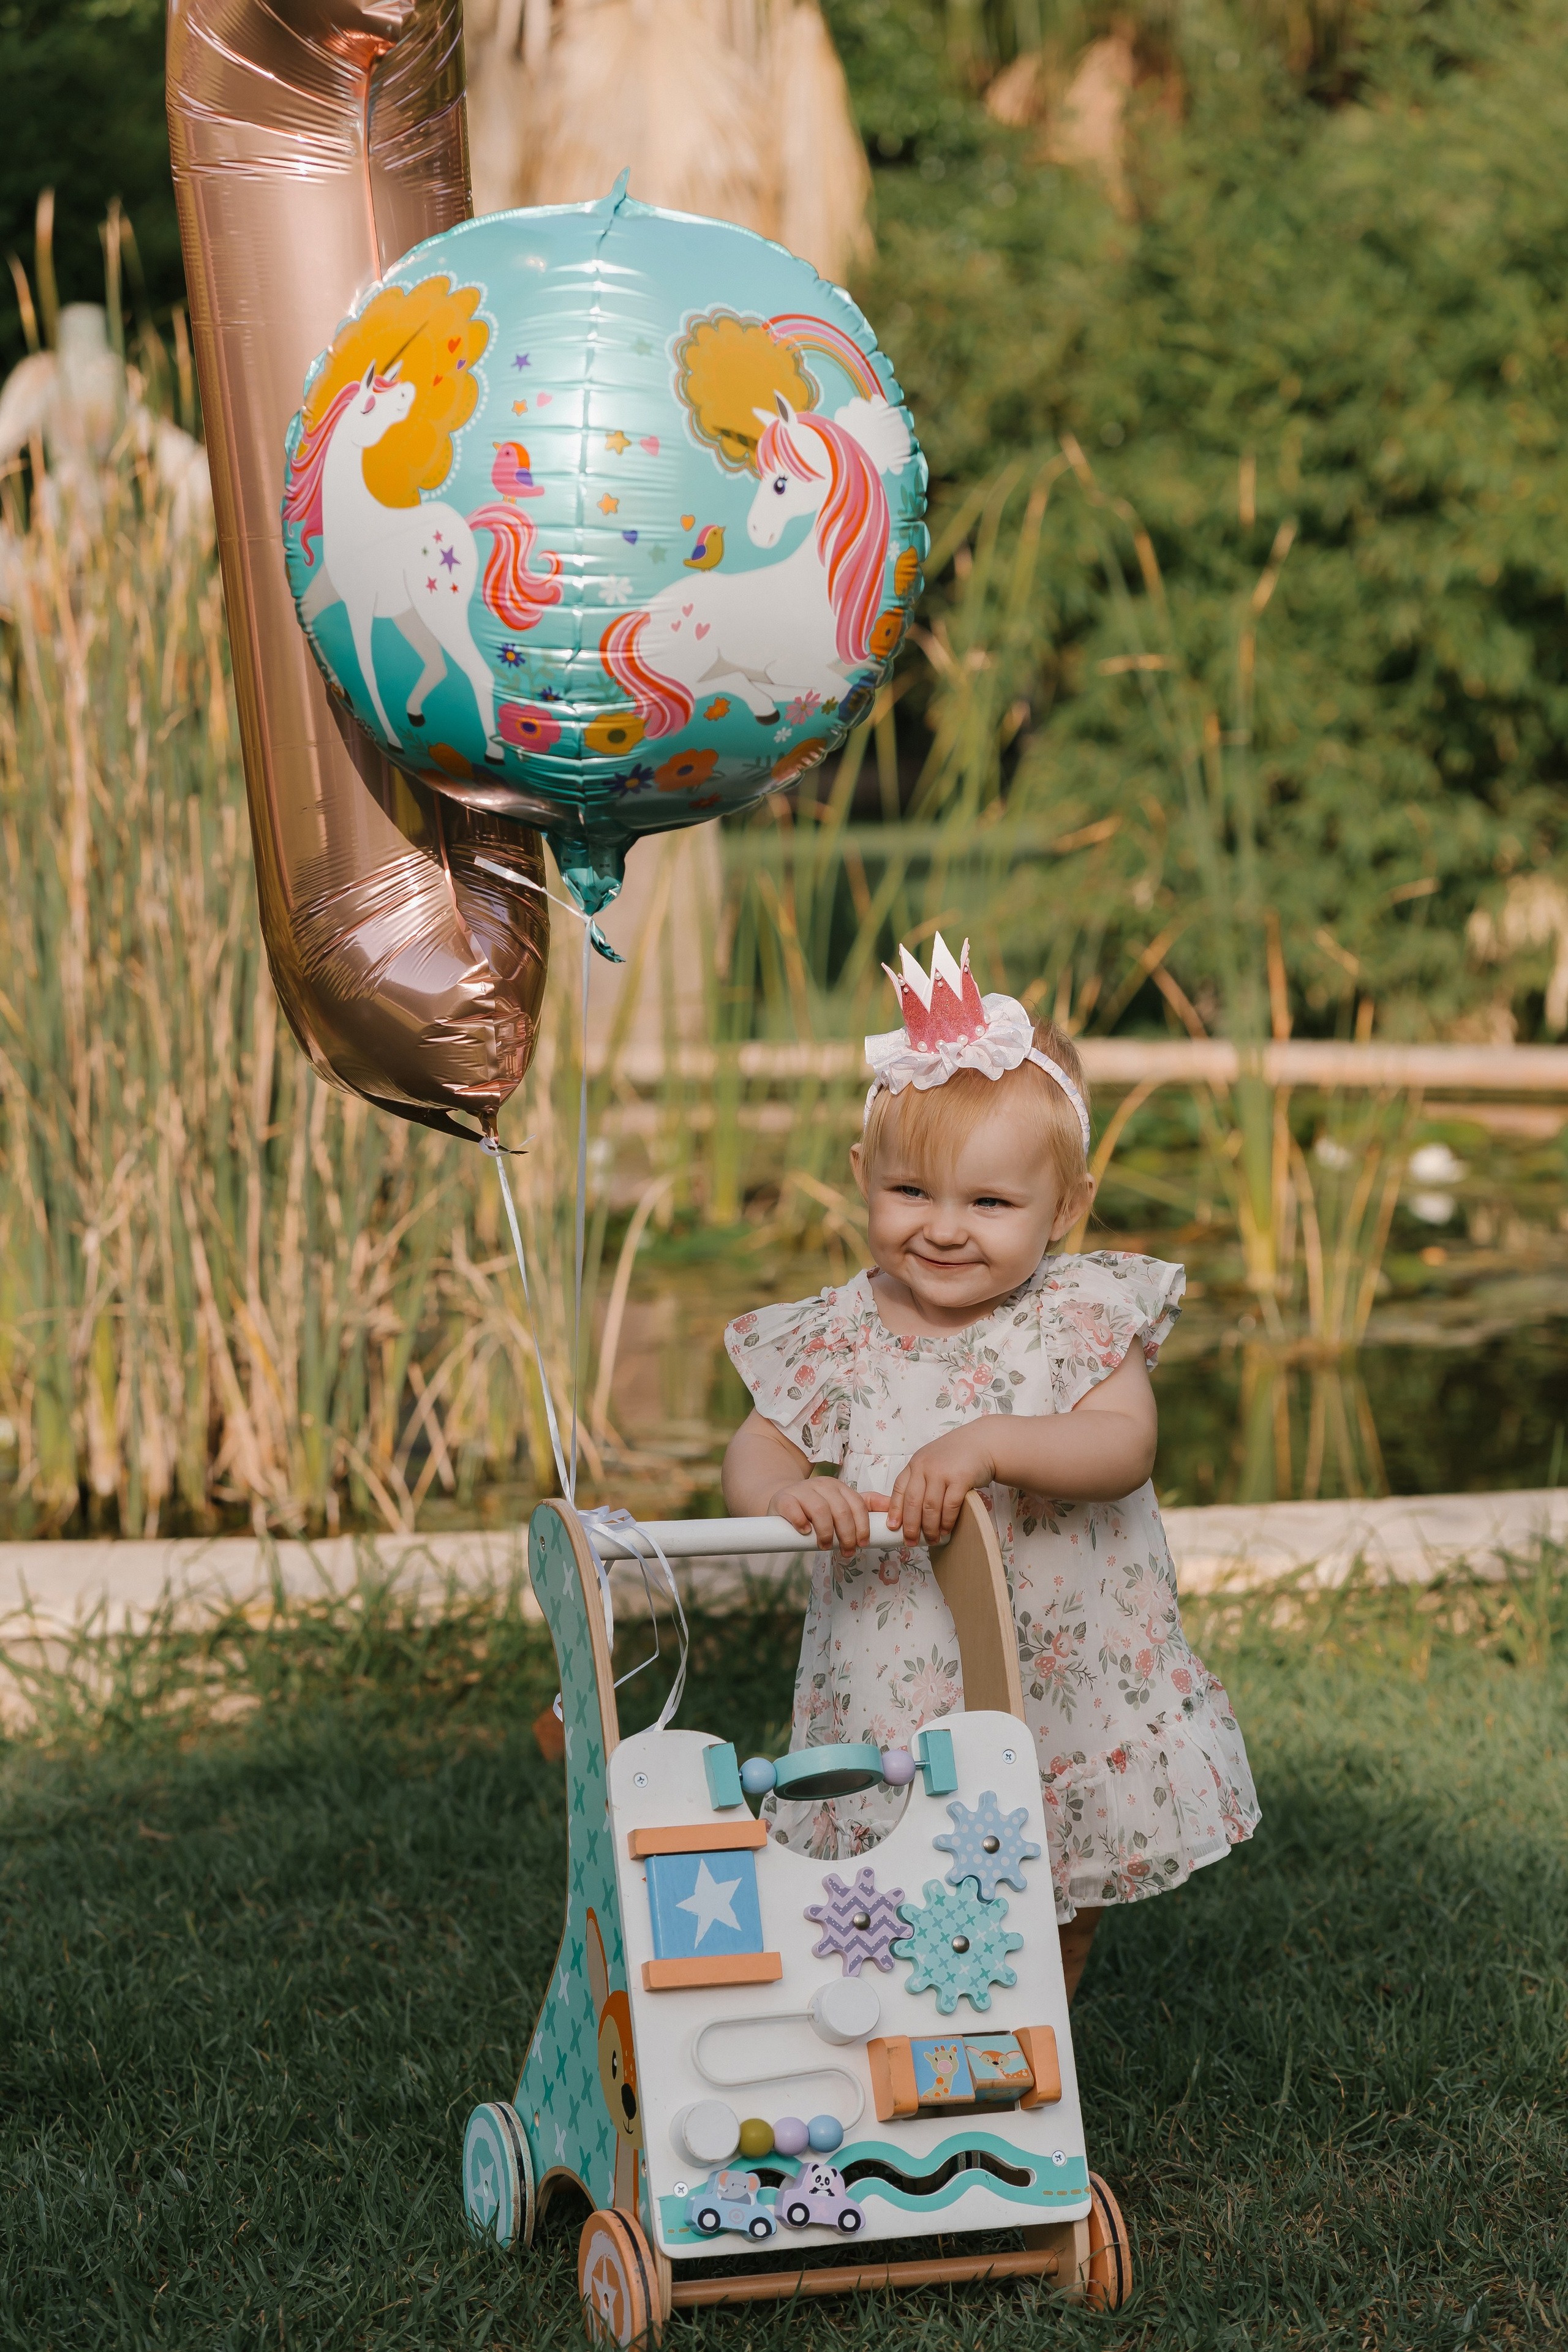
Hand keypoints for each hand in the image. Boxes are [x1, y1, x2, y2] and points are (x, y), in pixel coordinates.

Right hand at [766, 1476, 877, 1554]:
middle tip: (846, 1551)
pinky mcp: (784, 1498)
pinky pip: (794, 1508)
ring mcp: (802, 1490)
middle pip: (841, 1509)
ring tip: (825, 1546)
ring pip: (820, 1509)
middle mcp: (822, 1485)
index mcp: (839, 1487)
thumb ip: (866, 1504)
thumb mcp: (841, 1503)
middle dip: (847, 1534)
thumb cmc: (815, 1506)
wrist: (783, 1499)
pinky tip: (805, 1532)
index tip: (862, 1544)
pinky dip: (801, 1521)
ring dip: (826, 1532)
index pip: (857, 1505)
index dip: (862, 1526)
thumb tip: (892, 1508)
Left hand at [886, 1426, 996, 1544]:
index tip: (893, 1527)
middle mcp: (925, 1467)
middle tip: (911, 1541)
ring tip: (932, 1539)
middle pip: (913, 1502)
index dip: (894, 1510)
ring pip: (930, 1507)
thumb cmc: (956, 1456)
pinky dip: (947, 1521)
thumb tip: (909, 1511)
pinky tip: (946, 1529)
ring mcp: (942, 1472)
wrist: (982, 1442)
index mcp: (915, 1464)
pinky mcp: (961, 1478)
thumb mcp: (931, 1461)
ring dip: (930, 1527)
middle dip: (911, 1526)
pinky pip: (950, 1506)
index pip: (899, 1490)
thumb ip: (920, 1479)